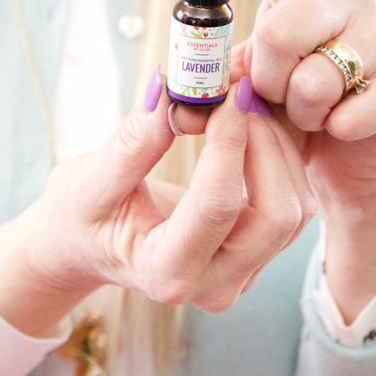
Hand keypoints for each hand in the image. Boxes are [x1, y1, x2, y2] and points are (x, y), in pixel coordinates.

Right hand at [0, 70, 315, 335]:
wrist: (87, 245)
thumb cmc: (81, 216)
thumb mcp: (89, 181)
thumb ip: (133, 143)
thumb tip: (174, 92)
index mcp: (166, 272)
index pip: (217, 206)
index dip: (228, 143)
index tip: (223, 94)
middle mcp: (213, 284)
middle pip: (276, 216)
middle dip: (266, 146)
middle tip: (241, 95)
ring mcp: (241, 273)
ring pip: (294, 210)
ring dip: (279, 149)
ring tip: (244, 104)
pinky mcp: (256, 254)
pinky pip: (293, 205)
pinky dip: (283, 159)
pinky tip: (253, 125)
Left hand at [205, 0, 375, 318]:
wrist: (350, 152)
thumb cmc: (293, 107)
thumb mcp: (248, 88)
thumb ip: (211, 90)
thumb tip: (175, 107)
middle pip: (279, 28)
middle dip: (266, 80)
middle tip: (279, 94)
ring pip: (314, 79)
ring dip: (302, 112)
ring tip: (314, 112)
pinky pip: (349, 114)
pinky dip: (333, 132)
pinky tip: (343, 127)